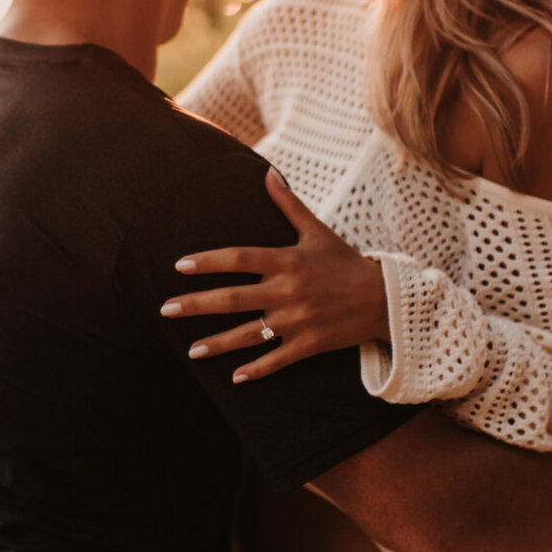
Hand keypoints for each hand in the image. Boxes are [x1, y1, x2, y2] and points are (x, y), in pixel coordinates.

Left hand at [159, 171, 388, 383]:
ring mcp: (297, 320)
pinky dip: (256, 370)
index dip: (208, 261)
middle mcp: (288, 290)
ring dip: (217, 344)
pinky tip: (234, 378)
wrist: (386, 299)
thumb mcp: (318, 232)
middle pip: (232, 298)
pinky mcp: (309, 344)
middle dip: (195, 305)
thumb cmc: (348, 263)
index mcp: (287, 260)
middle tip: (165, 310)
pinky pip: (277, 360)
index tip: (179, 265)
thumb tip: (268, 173)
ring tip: (190, 352)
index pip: (239, 258)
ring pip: (249, 334)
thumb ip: (289, 205)